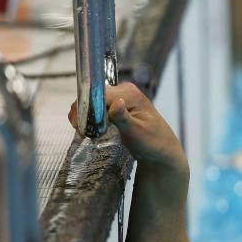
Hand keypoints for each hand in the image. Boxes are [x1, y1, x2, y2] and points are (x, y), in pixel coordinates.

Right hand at [70, 83, 187, 176]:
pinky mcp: (117, 104)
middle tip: (81, 131)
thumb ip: (123, 118)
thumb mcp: (136, 133)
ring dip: (85, 115)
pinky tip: (89, 128)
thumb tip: (116, 102)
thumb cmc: (152, 143)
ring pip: (92, 101)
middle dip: (83, 112)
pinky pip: (97, 106)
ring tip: (84, 131)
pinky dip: (90, 116)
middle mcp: (124, 90)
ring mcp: (120, 96)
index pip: (98, 94)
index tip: (80, 126)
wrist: (161, 151)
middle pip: (92, 95)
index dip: (86, 108)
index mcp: (130, 94)